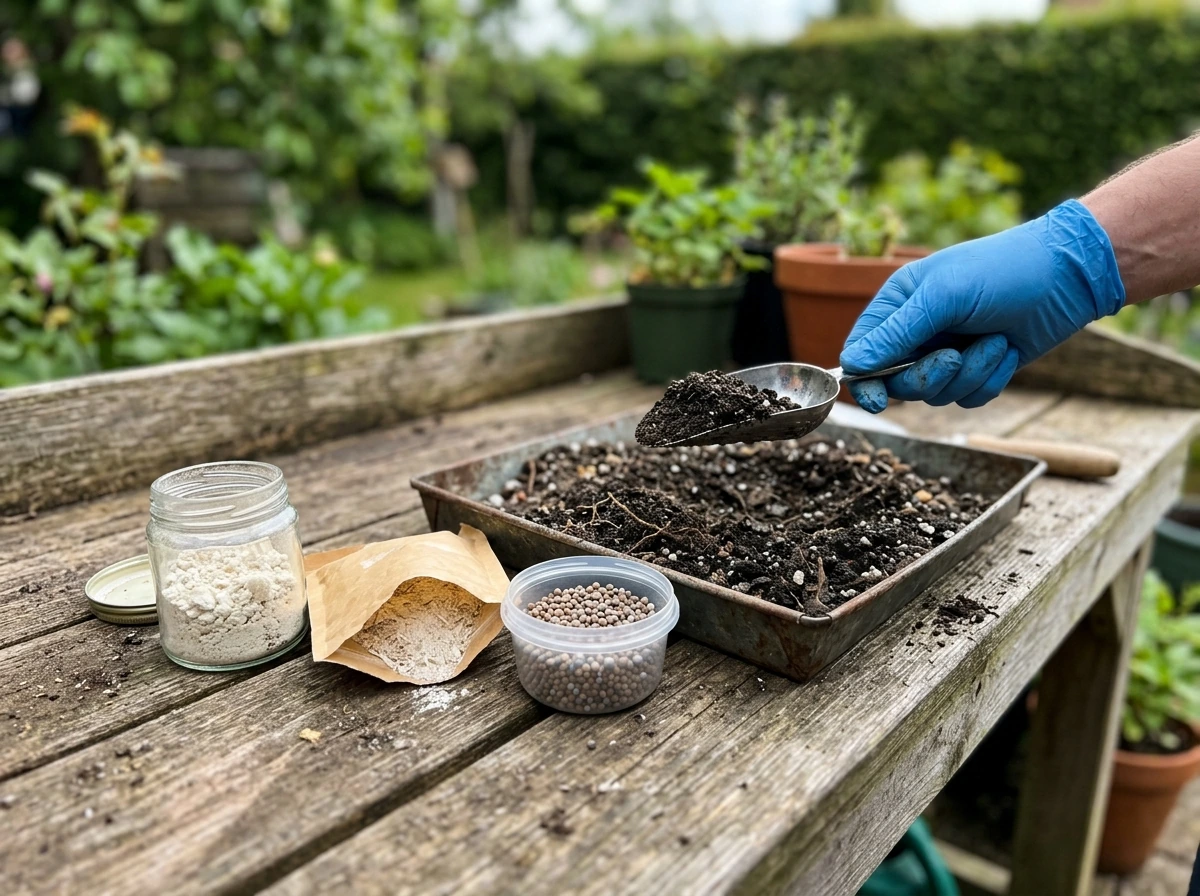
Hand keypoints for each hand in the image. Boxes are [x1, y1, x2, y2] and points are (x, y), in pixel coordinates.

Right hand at [840, 199, 1125, 412]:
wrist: (1069, 276)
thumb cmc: (1003, 271)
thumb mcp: (944, 296)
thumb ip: (896, 333)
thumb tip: (853, 366)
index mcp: (897, 305)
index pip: (861, 353)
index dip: (865, 380)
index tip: (878, 400)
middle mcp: (917, 332)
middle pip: (896, 383)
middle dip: (930, 375)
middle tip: (955, 356)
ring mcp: (947, 352)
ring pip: (936, 394)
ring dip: (969, 374)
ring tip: (995, 340)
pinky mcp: (978, 369)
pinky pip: (968, 398)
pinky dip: (990, 379)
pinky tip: (1006, 349)